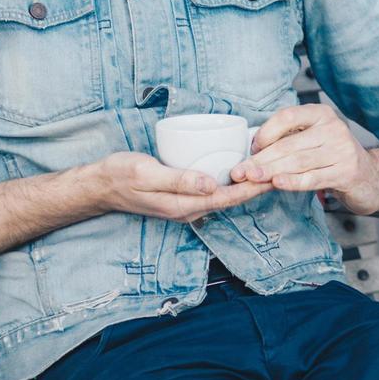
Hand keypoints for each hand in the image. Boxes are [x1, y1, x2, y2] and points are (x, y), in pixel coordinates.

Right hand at [93, 152, 273, 221]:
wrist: (99, 185)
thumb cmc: (120, 175)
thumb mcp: (146, 174)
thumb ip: (178, 180)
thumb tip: (210, 185)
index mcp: (183, 205)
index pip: (227, 198)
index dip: (252, 188)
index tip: (273, 176)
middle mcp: (188, 209)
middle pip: (230, 199)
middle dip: (255, 187)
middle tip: (279, 170)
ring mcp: (184, 204)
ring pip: (223, 196)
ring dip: (244, 186)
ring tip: (266, 171)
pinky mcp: (181, 196)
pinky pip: (212, 191)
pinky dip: (228, 182)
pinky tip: (236, 170)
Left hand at [229, 104, 378, 214]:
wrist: (371, 177)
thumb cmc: (333, 157)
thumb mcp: (313, 140)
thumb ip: (288, 141)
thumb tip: (251, 152)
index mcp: (321, 114)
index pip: (287, 117)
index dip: (266, 133)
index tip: (251, 149)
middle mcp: (333, 128)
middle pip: (289, 144)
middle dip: (261, 159)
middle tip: (240, 171)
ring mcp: (342, 150)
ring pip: (298, 162)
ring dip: (271, 172)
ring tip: (252, 179)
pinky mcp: (346, 172)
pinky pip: (313, 178)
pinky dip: (293, 181)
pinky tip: (277, 184)